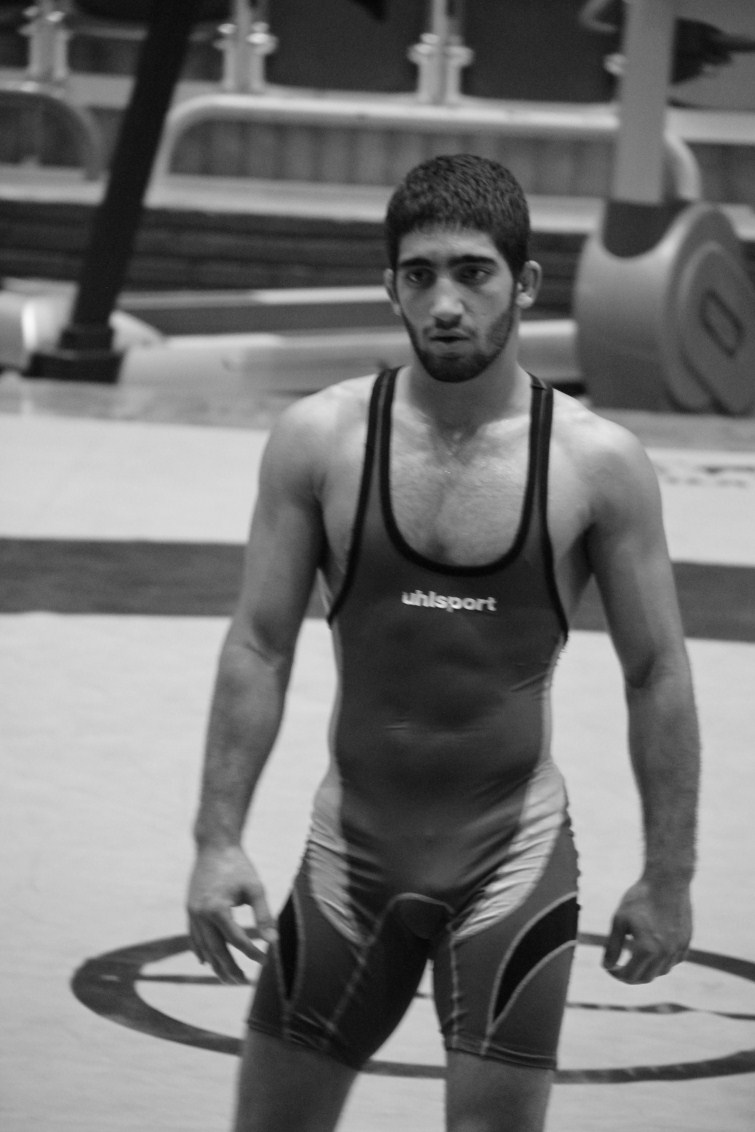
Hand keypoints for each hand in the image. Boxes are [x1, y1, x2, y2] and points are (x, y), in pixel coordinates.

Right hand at [187, 845, 276, 984]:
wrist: (214, 845)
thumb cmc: (238, 865)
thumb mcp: (255, 887)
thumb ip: (264, 915)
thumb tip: (273, 941)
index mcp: (217, 908)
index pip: (236, 940)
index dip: (251, 952)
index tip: (265, 960)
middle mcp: (201, 914)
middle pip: (215, 950)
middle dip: (229, 968)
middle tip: (243, 982)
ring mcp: (192, 912)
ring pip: (202, 947)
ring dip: (215, 965)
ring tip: (228, 979)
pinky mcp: (190, 909)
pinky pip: (193, 937)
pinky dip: (200, 951)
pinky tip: (206, 962)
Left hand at [603, 878, 691, 983]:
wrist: (667, 880)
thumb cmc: (640, 898)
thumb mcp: (619, 920)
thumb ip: (612, 946)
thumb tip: (606, 967)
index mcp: (646, 950)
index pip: (629, 976)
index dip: (616, 975)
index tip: (610, 968)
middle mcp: (664, 954)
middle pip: (646, 978)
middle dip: (631, 976)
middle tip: (620, 967)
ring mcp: (678, 949)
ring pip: (661, 972)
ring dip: (647, 970)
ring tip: (635, 958)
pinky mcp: (686, 942)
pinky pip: (673, 961)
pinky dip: (662, 962)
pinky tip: (653, 952)